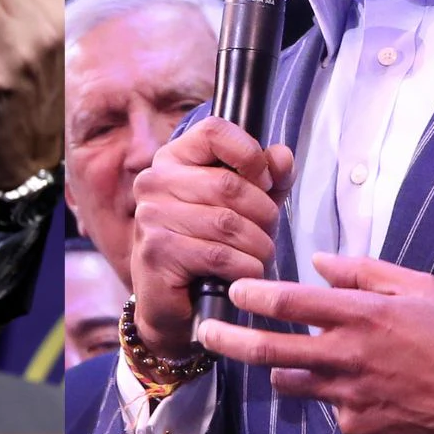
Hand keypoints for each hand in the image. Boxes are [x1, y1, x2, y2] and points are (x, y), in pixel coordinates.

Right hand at [128, 116, 292, 357]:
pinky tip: (242, 273)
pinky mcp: (157, 251)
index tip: (265, 182)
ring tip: (257, 256)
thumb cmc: (209, 247)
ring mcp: (150, 215)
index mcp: (173, 159)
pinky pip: (219, 254)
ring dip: (258, 245)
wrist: (172, 302)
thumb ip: (267, 179)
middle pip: (229, 184)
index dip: (250, 155)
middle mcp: (154, 181)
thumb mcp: (246, 206)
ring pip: (228, 223)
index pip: (214, 131)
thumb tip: (282, 156)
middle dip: (263, 214)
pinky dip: (244, 267)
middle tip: (266, 233)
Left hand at [197, 252, 433, 433]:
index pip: (292, 302)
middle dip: (227, 340)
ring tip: (288, 362)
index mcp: (362, 316)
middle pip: (269, 350)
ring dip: (282, 370)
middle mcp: (347, 356)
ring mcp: (349, 396)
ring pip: (290, 382)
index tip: (234, 290)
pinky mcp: (356, 427)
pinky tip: (365, 392)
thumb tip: (320, 262)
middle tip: (204, 334)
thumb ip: (365, 272)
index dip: (254, 295)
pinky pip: (328, 408)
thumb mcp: (419, 288)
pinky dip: (334, 397)